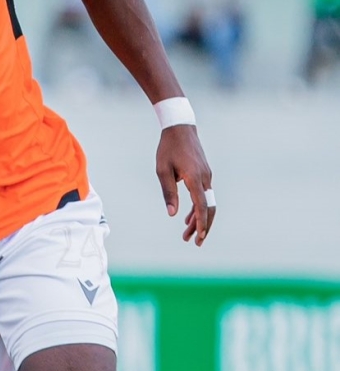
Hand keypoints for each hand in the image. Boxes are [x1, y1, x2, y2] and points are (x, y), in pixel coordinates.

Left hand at [155, 125, 214, 245]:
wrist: (180, 128)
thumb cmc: (168, 148)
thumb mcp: (162, 170)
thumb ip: (168, 192)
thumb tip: (172, 214)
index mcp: (194, 178)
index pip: (202, 205)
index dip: (201, 222)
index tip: (200, 236)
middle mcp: (205, 179)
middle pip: (209, 208)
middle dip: (202, 226)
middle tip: (194, 242)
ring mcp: (206, 176)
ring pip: (207, 203)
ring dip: (199, 219)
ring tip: (187, 234)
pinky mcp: (204, 175)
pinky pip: (204, 195)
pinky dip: (198, 208)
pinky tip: (188, 217)